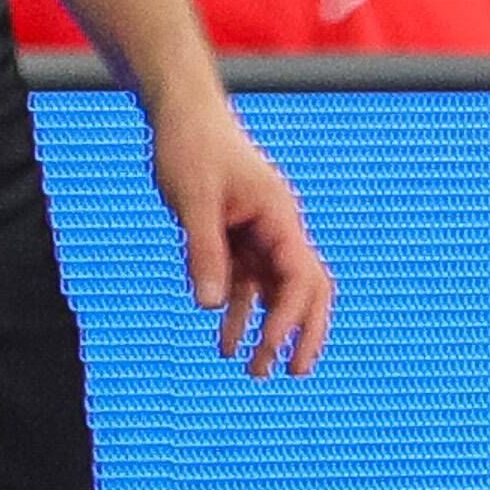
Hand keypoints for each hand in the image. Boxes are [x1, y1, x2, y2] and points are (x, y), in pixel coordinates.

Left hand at [151, 95, 332, 375]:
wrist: (182, 116)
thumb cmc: (190, 148)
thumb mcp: (193, 201)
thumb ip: (204, 253)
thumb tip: (211, 307)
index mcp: (279, 217)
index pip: (300, 276)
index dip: (290, 318)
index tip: (270, 349)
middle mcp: (278, 229)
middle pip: (307, 289)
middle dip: (303, 333)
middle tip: (293, 373)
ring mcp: (260, 236)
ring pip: (277, 293)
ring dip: (270, 331)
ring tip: (254, 372)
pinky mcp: (238, 240)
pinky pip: (247, 285)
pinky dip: (240, 314)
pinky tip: (226, 344)